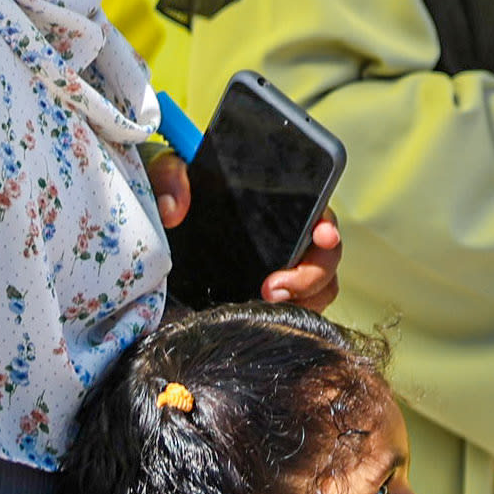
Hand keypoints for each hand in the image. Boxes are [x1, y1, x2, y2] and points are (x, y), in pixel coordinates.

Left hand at [146, 142, 340, 313]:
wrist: (164, 238)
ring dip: (305, 298)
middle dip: (311, 274)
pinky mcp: (271, 297)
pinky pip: (302, 310)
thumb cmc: (174, 198)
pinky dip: (293, 316)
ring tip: (267, 304)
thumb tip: (173, 209)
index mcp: (279, 204)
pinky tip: (266, 317)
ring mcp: (283, 269)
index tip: (322, 234)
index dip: (328, 224)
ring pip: (321, 287)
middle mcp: (289, 237)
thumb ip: (171, 177)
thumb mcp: (168, 176)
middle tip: (274, 287)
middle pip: (326, 257)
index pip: (320, 211)